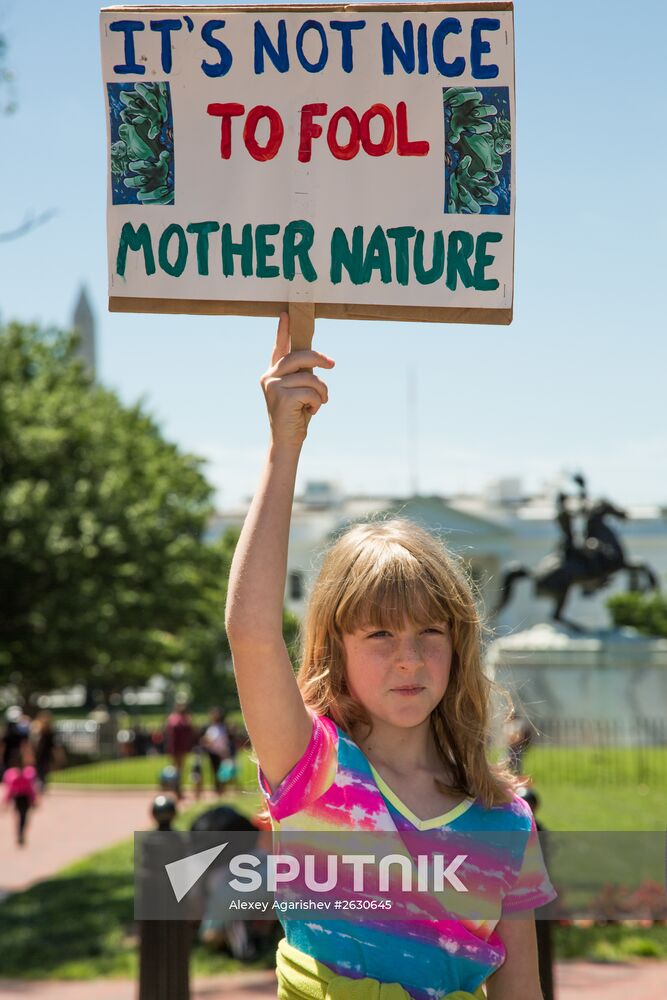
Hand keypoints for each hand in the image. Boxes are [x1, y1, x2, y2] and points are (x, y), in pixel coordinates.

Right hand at [260, 313, 333, 448]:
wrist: (287, 440)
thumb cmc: (296, 415)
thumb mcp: (300, 390)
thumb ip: (303, 374)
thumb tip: (320, 360)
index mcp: (273, 373)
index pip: (279, 348)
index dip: (283, 330)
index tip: (287, 313)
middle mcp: (269, 377)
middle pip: (299, 357)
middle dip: (319, 359)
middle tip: (332, 364)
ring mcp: (273, 386)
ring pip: (309, 376)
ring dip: (322, 391)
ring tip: (320, 402)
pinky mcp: (281, 397)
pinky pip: (311, 391)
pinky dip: (318, 401)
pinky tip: (312, 410)